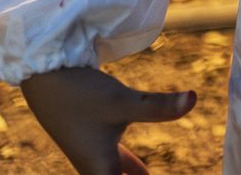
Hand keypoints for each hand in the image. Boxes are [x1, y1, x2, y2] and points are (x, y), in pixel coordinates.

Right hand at [20, 67, 195, 173]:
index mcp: (100, 169)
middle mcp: (94, 166)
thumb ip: (158, 107)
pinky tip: (142, 172)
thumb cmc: (81, 93)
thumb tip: (194, 98)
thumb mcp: (122, 102)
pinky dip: (130, 169)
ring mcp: (92, 153)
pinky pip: (116, 164)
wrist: (45, 76)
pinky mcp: (93, 138)